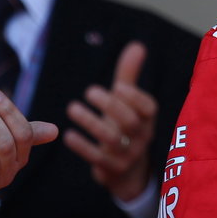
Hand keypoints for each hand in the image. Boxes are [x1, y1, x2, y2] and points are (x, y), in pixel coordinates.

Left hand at [63, 41, 155, 201]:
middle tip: (89, 91)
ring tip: (72, 108)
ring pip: (113, 139)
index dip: (135, 97)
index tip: (118, 85)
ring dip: (91, 123)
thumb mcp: (128, 103)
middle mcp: (143, 137)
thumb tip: (137, 45)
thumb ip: (130, 75)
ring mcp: (129, 155)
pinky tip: (68, 135)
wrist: (128, 172)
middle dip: (110, 105)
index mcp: (148, 118)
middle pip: (130, 121)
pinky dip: (83, 146)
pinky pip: (98, 158)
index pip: (148, 107)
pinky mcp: (114, 169)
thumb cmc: (126, 127)